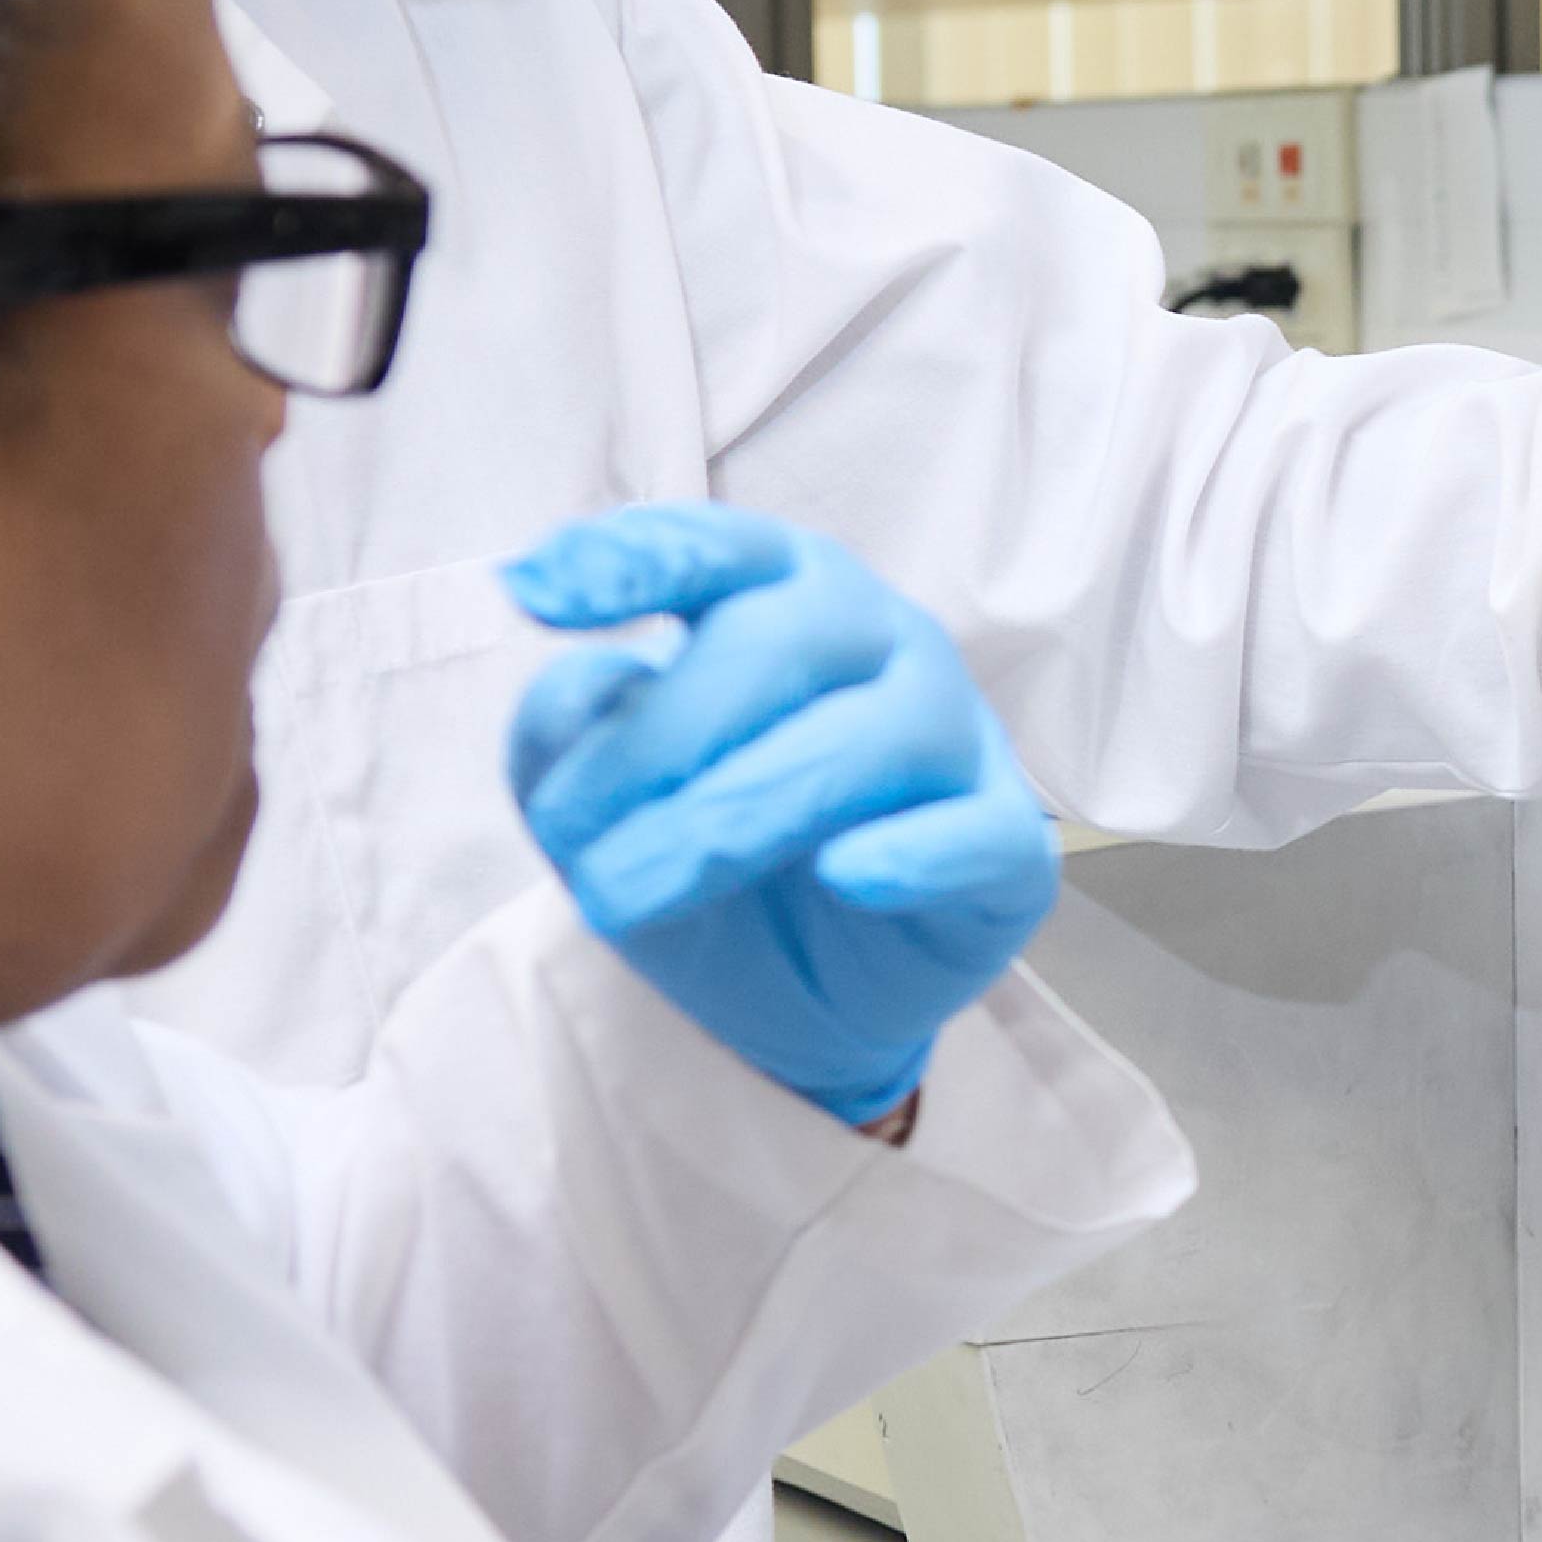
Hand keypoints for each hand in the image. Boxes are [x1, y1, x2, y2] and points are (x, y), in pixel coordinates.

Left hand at [499, 506, 1058, 1130]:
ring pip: (869, 739)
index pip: (715, 549)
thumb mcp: (595, 799)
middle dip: (663, 738)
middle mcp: (879, 640)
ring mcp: (954, 735)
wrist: (794, 993)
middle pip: (782, 642)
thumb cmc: (704, 850)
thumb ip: (565, 731)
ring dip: (737, 814)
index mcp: (780, 595)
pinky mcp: (1008, 846)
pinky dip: (916, 851)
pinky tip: (847, 874)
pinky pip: (980, 835)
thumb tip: (586, 683)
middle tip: (570, 838)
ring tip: (624, 895)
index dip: (632, 560)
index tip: (534, 591)